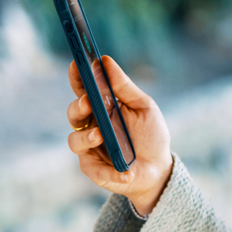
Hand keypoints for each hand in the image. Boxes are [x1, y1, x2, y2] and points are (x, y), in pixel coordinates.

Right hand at [67, 56, 173, 216]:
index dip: (77, 77)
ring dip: (86, 137)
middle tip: (88, 102)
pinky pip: (94, 169)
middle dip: (78, 106)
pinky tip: (125, 171)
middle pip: (73, 113)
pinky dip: (110, 171)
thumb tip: (105, 60)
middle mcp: (90, 126)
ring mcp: (89, 148)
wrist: (158, 168)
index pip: (83, 89)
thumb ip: (124, 86)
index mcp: (101, 107)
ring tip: (100, 135)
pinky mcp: (94, 170)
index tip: (76, 64)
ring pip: (74, 140)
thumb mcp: (143, 107)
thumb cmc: (150, 135)